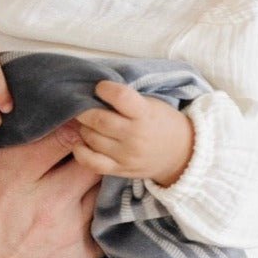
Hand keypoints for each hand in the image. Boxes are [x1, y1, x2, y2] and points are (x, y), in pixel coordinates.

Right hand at [0, 122, 101, 257]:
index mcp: (12, 173)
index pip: (64, 130)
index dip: (71, 119)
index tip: (67, 116)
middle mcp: (46, 198)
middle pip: (92, 155)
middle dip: (91, 145)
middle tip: (84, 142)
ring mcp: (66, 230)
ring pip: (103, 188)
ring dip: (98, 177)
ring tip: (87, 171)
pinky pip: (106, 225)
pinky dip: (104, 213)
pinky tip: (91, 206)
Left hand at [74, 80, 195, 186]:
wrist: (178, 155)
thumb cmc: (161, 124)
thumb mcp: (151, 105)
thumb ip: (127, 100)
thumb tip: (95, 94)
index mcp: (145, 114)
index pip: (120, 97)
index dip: (104, 89)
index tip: (100, 88)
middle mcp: (134, 136)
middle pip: (99, 120)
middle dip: (84, 111)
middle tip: (82, 106)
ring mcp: (126, 155)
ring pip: (92, 139)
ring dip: (83, 128)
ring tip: (85, 123)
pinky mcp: (119, 170)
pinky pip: (92, 162)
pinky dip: (80, 151)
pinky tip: (79, 142)